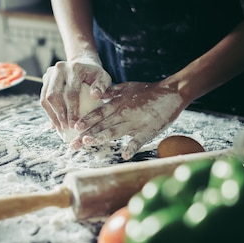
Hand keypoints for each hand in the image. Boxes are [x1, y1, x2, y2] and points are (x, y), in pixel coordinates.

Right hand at [40, 55, 111, 131]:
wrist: (83, 63)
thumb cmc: (95, 75)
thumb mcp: (104, 78)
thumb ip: (102, 87)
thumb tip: (95, 96)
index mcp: (74, 68)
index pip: (71, 92)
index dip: (72, 110)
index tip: (74, 124)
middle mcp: (60, 68)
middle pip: (54, 94)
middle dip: (59, 114)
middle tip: (65, 127)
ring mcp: (50, 72)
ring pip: (45, 97)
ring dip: (52, 114)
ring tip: (59, 127)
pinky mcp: (45, 78)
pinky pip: (43, 97)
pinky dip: (48, 111)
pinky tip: (55, 122)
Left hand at [72, 81, 186, 159]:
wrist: (171, 92)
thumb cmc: (148, 90)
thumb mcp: (127, 87)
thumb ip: (111, 92)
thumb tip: (96, 94)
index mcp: (117, 104)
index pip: (98, 114)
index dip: (85, 121)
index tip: (73, 127)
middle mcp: (123, 113)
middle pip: (101, 126)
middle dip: (86, 135)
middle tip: (72, 145)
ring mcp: (135, 123)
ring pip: (115, 131)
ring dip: (101, 137)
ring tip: (89, 142)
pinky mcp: (149, 130)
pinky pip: (139, 140)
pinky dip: (132, 147)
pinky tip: (124, 155)